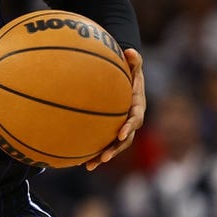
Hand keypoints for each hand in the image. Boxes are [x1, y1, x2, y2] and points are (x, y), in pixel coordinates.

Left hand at [85, 48, 144, 171]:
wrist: (128, 80)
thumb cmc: (130, 71)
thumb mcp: (134, 65)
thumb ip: (135, 60)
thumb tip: (131, 51)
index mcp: (137, 107)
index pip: (135, 120)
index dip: (129, 128)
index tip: (121, 134)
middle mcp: (131, 121)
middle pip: (125, 139)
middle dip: (115, 150)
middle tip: (105, 157)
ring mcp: (122, 127)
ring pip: (114, 145)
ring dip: (103, 156)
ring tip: (89, 165)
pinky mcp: (112, 130)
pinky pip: (104, 142)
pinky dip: (94, 151)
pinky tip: (79, 161)